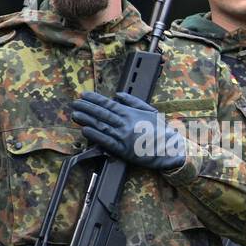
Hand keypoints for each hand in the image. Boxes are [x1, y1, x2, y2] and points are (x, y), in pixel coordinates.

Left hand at [71, 91, 185, 171]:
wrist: (170, 149)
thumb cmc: (162, 131)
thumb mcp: (151, 111)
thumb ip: (133, 102)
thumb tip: (118, 95)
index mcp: (131, 113)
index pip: (108, 104)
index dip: (94, 99)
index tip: (83, 95)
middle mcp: (125, 124)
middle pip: (101, 114)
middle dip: (86, 107)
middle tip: (75, 103)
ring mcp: (123, 137)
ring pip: (101, 126)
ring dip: (86, 119)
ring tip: (75, 114)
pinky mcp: (123, 150)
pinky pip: (105, 141)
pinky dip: (94, 136)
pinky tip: (85, 130)